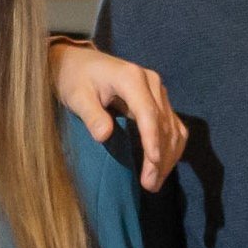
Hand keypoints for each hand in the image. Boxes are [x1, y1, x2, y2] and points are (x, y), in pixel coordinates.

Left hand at [48, 41, 182, 187]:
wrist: (77, 61)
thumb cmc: (74, 78)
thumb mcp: (76, 96)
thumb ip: (91, 114)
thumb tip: (104, 136)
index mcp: (132, 78)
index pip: (149, 113)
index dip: (152, 140)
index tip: (152, 164)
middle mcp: (151, 82)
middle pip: (164, 124)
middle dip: (160, 157)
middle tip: (150, 185)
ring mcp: (157, 91)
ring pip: (173, 127)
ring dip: (168, 156)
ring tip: (154, 182)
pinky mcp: (158, 100)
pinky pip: (173, 126)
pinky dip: (171, 148)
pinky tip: (162, 167)